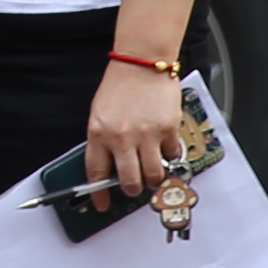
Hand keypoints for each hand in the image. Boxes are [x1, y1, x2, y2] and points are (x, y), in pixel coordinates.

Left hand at [84, 51, 191, 199]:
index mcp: (99, 133)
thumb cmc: (120, 86)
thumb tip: (110, 168)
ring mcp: (146, 135)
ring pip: (153, 176)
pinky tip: (164, 146)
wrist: (141, 62)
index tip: (102, 204)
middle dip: (132, 189)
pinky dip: (169, 155)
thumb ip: (103, 141)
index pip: (96, 173)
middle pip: (129, 182)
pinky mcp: (167, 130)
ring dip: (153, 177)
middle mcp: (121, 137)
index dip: (99, 194)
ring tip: (152, 168)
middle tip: (135, 186)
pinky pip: (171, 155)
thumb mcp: (100, 114)